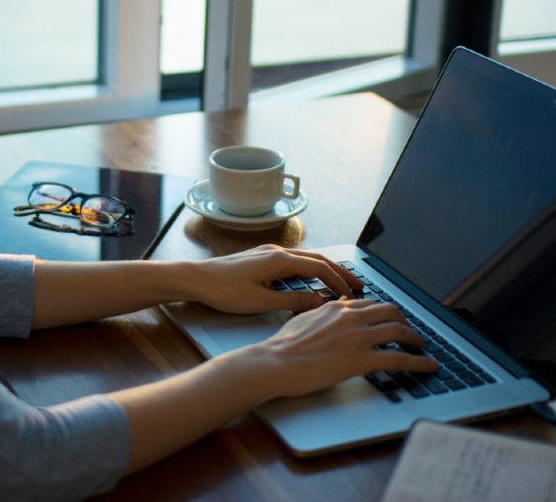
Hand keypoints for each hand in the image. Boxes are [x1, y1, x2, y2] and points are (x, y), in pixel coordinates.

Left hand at [184, 244, 363, 314]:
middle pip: (317, 259)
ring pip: (306, 258)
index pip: (319, 268)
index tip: (352, 296)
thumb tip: (319, 303)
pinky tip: (311, 279)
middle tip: (358, 285)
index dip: (338, 282)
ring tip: (340, 282)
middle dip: (339, 272)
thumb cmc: (224, 290)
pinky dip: (310, 269)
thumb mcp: (261, 302)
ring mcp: (268, 253)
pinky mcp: (261, 258)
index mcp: (279, 260)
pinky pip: (294, 260)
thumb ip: (292, 302)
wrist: (196, 278)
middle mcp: (277, 251)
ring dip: (325, 269)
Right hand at [254, 298, 438, 399]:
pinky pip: (399, 358)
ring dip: (416, 339)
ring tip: (422, 348)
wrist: (276, 362)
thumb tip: (336, 305)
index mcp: (337, 308)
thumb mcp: (304, 318)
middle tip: (410, 333)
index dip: (386, 313)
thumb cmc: (284, 345)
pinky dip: (419, 363)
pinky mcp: (362, 359)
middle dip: (405, 321)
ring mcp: (358, 337)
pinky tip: (429, 366)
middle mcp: (351, 317)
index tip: (392, 320)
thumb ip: (324, 311)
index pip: (371, 304)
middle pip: (391, 312)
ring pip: (400, 331)